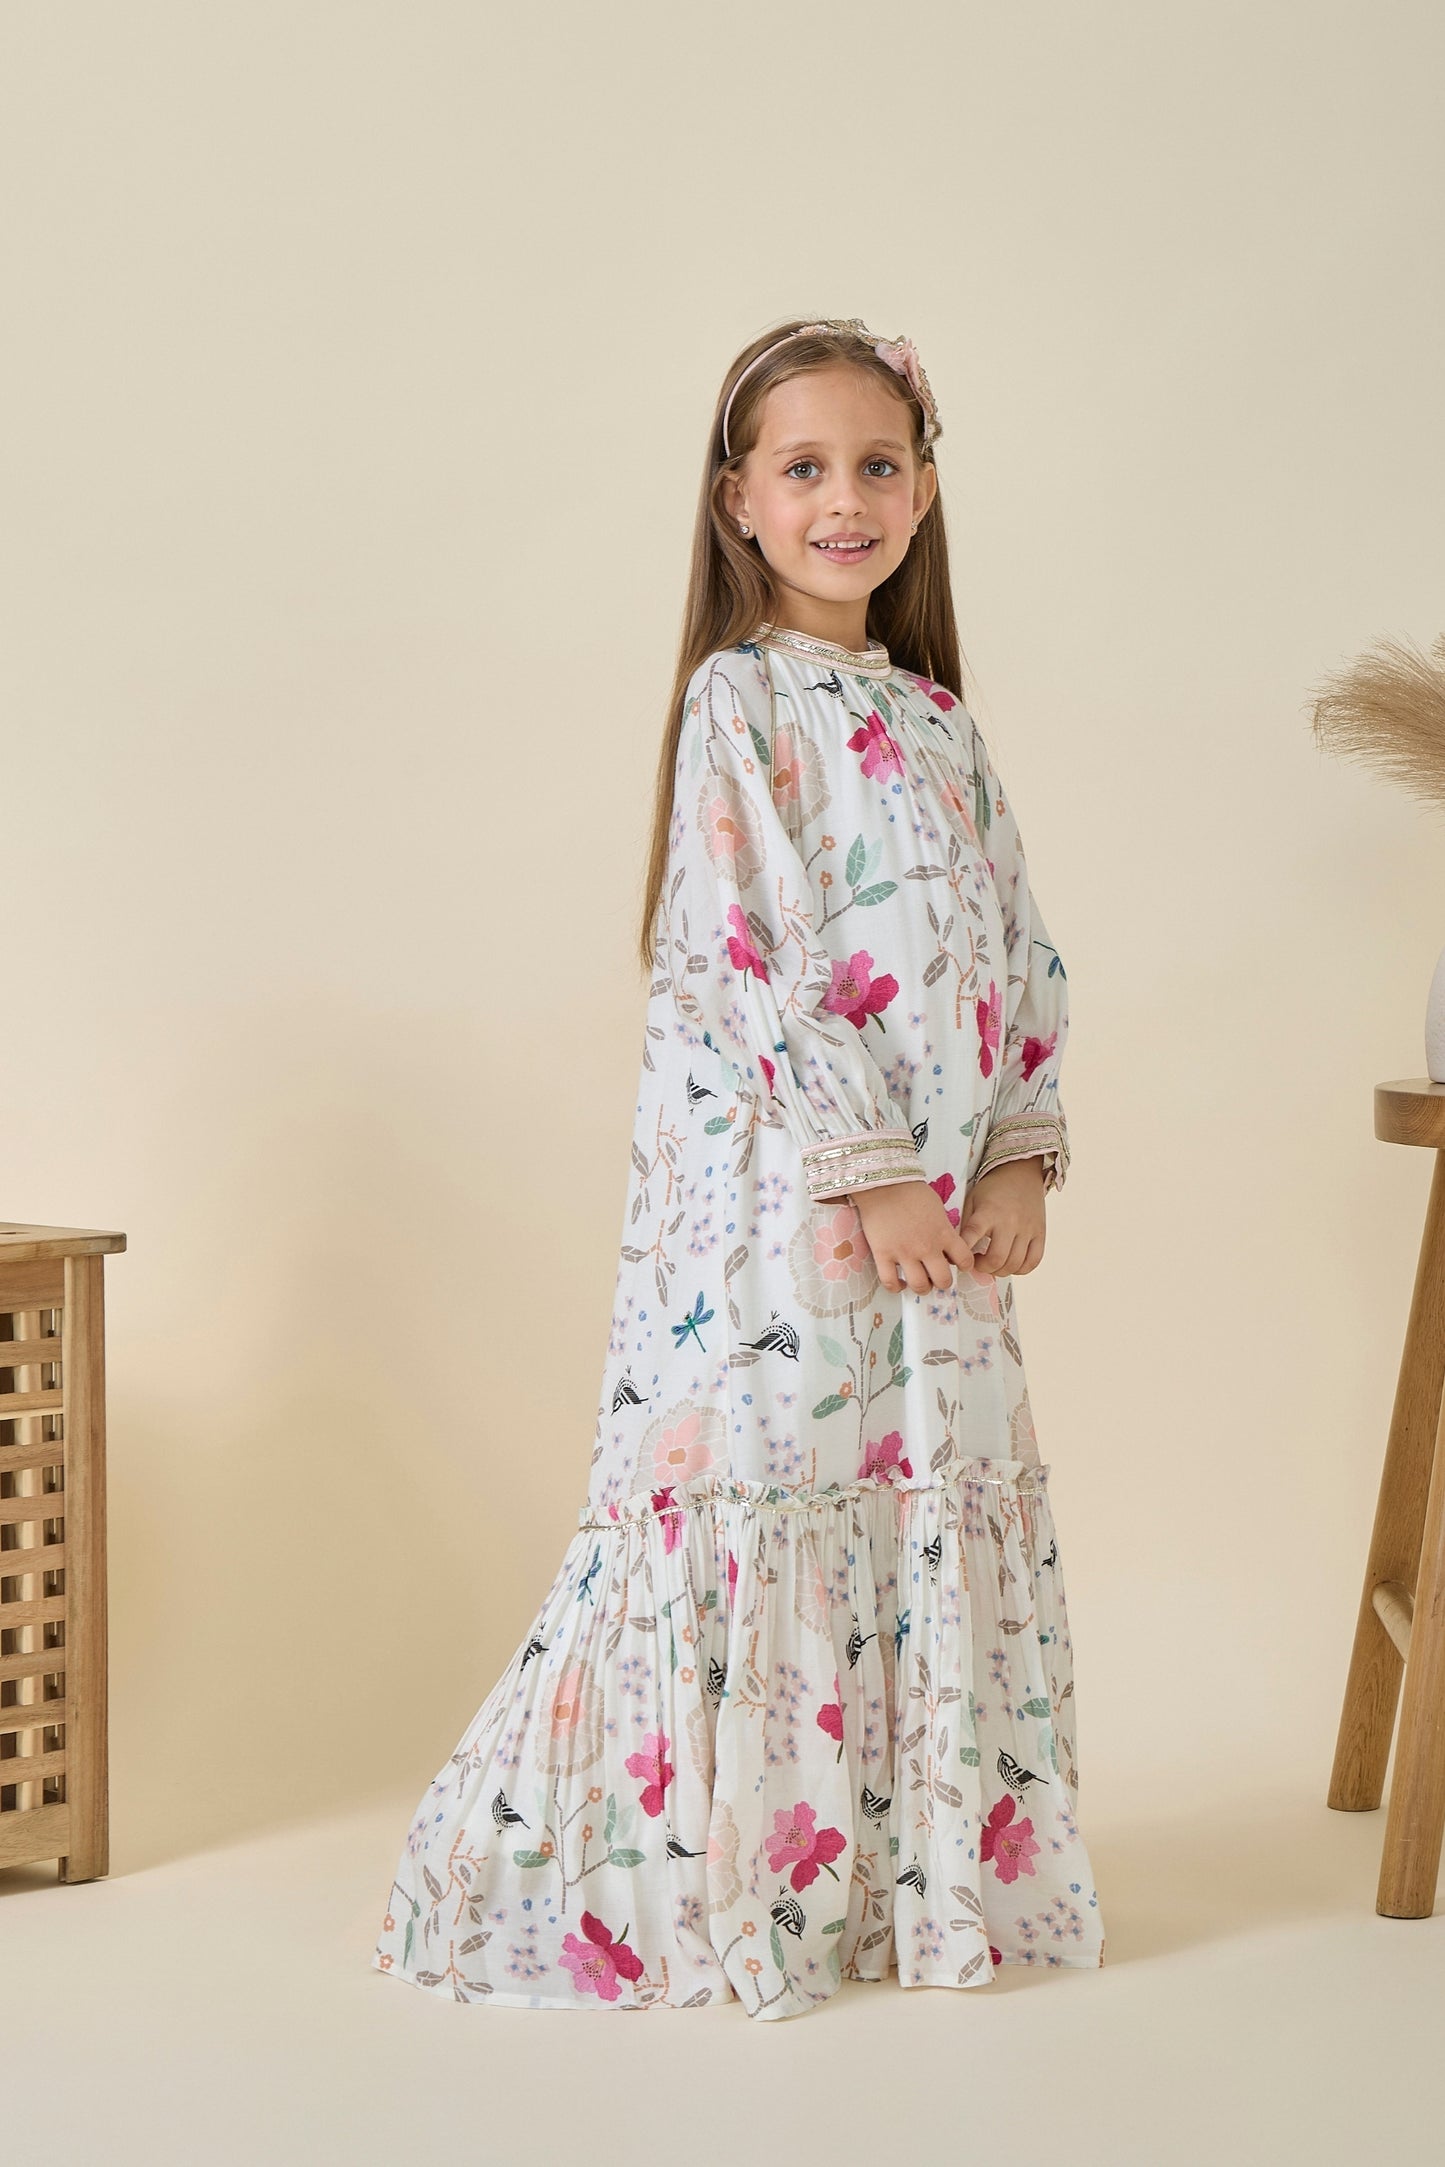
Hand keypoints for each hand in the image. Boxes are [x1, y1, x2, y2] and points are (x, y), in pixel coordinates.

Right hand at [851, 1179, 979, 1294]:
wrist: (883, 1184)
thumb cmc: (911, 1191)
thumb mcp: (937, 1208)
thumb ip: (943, 1228)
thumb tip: (944, 1243)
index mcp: (943, 1233)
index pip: (965, 1260)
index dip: (964, 1265)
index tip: (958, 1264)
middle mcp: (927, 1247)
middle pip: (943, 1280)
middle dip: (943, 1282)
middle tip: (937, 1277)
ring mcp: (904, 1253)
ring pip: (919, 1286)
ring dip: (922, 1288)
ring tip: (919, 1282)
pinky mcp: (883, 1254)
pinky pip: (890, 1282)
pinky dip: (896, 1287)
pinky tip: (899, 1283)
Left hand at [957, 1156, 1047, 1277]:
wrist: (1020, 1173)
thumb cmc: (992, 1189)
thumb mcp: (972, 1200)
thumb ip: (966, 1224)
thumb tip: (959, 1251)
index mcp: (988, 1212)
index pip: (973, 1235)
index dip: (964, 1253)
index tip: (960, 1260)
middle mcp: (1009, 1221)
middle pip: (997, 1258)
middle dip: (983, 1268)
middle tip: (977, 1264)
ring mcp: (1027, 1228)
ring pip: (1015, 1264)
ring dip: (1000, 1271)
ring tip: (992, 1264)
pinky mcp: (1040, 1233)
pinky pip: (1033, 1261)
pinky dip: (1020, 1269)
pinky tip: (1010, 1264)